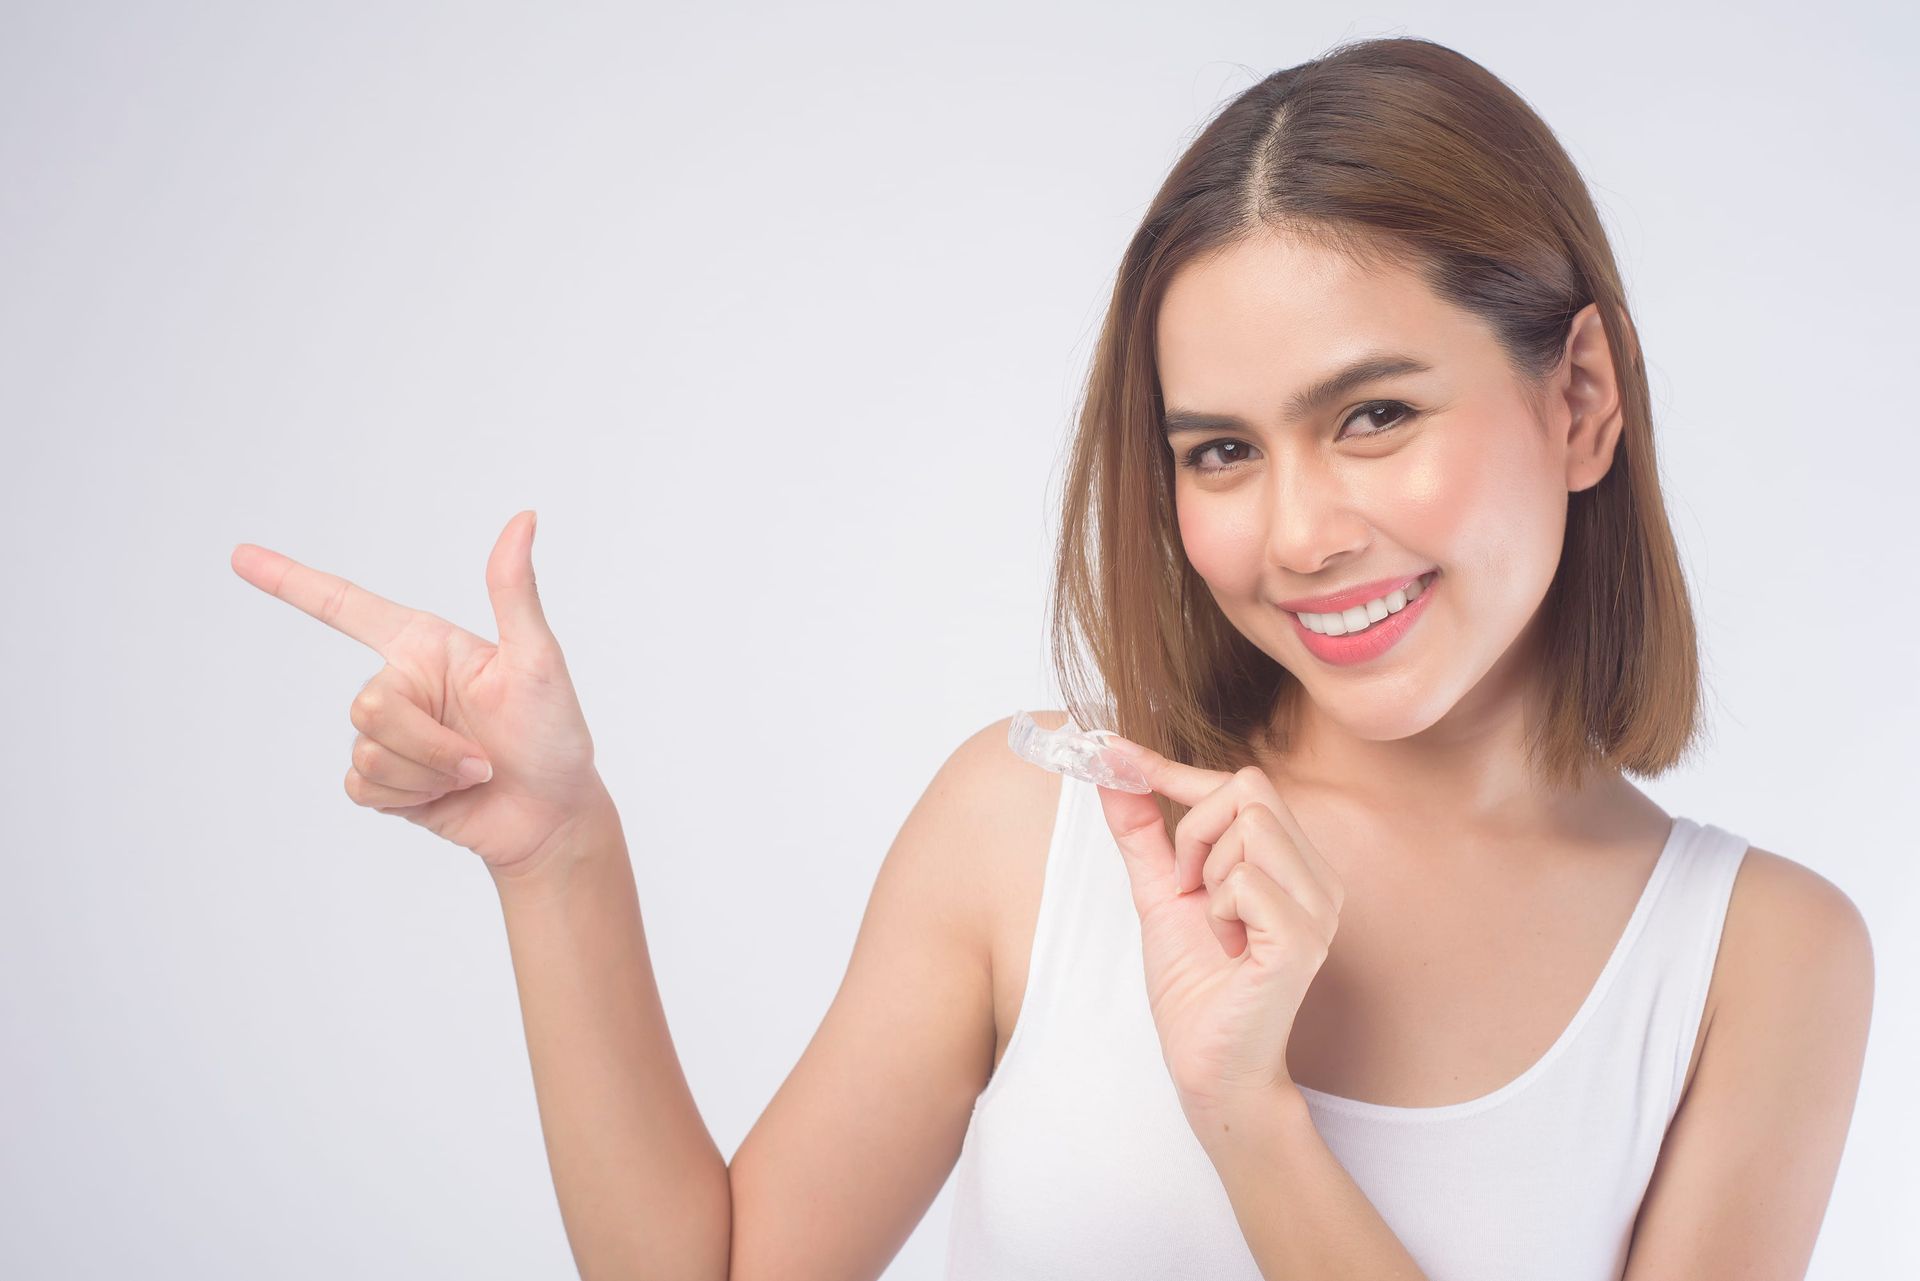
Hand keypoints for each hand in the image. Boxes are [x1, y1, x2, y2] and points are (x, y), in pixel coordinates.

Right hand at [231, 510, 613, 879]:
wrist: (553, 817)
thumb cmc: (555, 734)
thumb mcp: (539, 661)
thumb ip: (515, 593)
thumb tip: (525, 518)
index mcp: (426, 646)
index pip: (347, 607)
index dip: (291, 580)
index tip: (240, 556)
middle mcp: (401, 685)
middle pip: (367, 705)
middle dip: (428, 741)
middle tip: (482, 756)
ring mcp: (390, 736)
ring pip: (367, 751)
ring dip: (428, 773)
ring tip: (473, 773)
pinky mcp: (384, 784)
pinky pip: (362, 787)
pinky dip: (411, 798)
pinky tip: (446, 796)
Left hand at [1091, 737, 1345, 1125]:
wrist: (1210, 1067)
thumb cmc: (1195, 986)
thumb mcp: (1160, 893)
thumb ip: (1142, 831)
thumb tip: (1113, 770)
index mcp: (1291, 861)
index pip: (1244, 784)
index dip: (1173, 768)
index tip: (1113, 754)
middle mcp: (1317, 876)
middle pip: (1248, 789)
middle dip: (1195, 830)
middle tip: (1186, 887)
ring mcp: (1318, 907)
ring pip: (1250, 826)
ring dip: (1206, 872)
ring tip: (1212, 923)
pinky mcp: (1303, 940)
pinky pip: (1246, 881)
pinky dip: (1217, 910)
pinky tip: (1227, 947)